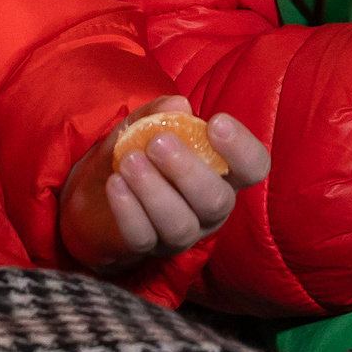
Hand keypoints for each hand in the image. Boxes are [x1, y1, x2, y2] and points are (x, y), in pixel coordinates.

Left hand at [58, 97, 269, 270]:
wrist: (99, 187)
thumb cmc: (139, 150)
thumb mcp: (146, 124)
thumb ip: (160, 113)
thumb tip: (178, 105)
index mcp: (224, 173)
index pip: (253, 167)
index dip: (242, 148)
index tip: (216, 122)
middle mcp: (211, 207)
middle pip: (216, 201)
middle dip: (187, 170)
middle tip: (158, 142)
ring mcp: (182, 232)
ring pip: (180, 224)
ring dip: (154, 191)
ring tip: (130, 161)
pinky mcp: (149, 246)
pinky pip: (143, 238)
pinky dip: (129, 211)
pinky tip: (115, 184)